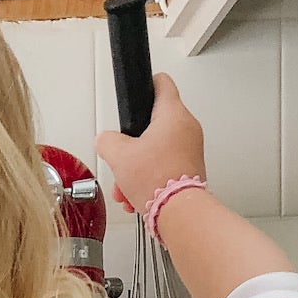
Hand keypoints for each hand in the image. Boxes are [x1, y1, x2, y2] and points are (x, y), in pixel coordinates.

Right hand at [95, 75, 205, 216]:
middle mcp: (187, 128)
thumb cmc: (158, 181)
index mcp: (172, 114)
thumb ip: (107, 141)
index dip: (146, 84)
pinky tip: (137, 195)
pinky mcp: (191, 171)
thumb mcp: (118, 156)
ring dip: (138, 167)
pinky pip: (165, 169)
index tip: (139, 91)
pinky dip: (149, 180)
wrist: (179, 214)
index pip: (161, 83)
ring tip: (127, 184)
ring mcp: (191, 150)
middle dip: (133, 145)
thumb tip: (105, 141)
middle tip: (124, 155)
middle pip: (154, 125)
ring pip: (157, 151)